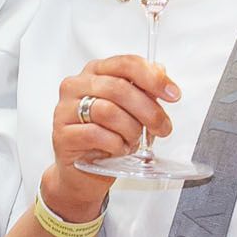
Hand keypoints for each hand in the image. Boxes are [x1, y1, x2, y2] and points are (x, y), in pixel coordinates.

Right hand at [44, 55, 178, 213]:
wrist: (81, 172)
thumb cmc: (105, 137)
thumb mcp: (130, 110)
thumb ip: (143, 90)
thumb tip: (161, 71)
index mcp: (94, 73)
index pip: (125, 64)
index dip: (153, 78)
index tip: (173, 95)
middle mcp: (75, 86)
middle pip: (119, 88)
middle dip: (148, 110)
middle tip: (162, 128)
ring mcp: (65, 110)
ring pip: (108, 111)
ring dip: (131, 130)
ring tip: (134, 141)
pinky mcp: (62, 134)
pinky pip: (96, 134)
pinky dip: (116, 144)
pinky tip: (118, 149)